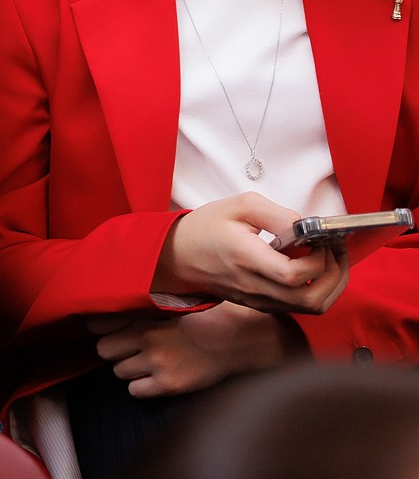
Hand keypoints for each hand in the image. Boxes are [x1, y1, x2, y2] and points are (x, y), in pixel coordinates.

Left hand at [90, 303, 297, 397]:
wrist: (243, 337)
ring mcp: (156, 362)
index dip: (100, 327)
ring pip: (117, 371)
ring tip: (145, 363)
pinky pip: (135, 390)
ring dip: (128, 368)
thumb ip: (149, 299)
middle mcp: (145, 337)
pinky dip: (141, 386)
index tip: (106, 329)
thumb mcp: (177, 298)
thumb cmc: (212, 314)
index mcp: (145, 313)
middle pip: (103, 349)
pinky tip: (154, 379)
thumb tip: (124, 291)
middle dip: (113, 350)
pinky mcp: (169, 384)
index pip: (98, 322)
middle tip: (127, 349)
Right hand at [154, 194, 347, 312]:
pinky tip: (316, 270)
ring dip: (331, 286)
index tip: (321, 240)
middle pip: (310, 299)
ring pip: (311, 307)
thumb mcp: (238, 205)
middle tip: (334, 249)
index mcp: (246, 258)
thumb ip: (276, 214)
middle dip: (334, 274)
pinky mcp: (263, 305)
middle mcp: (255, 286)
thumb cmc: (206, 228)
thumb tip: (307, 227)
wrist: (177, 256)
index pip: (293, 275)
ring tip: (332, 260)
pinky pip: (301, 307)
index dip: (318, 260)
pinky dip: (319, 291)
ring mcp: (260, 300)